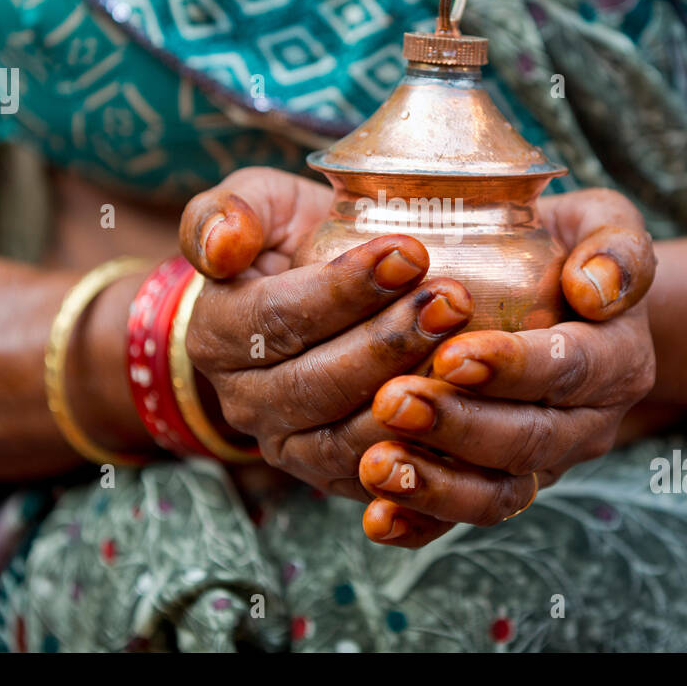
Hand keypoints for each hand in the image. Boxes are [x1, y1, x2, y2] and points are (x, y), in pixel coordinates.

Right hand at [178, 167, 474, 520]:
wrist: (316, 299)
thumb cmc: (293, 241)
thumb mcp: (257, 205)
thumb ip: (226, 212)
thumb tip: (221, 248)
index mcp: (217, 335)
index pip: (276, 318)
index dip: (343, 289)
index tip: (410, 251)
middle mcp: (244, 403)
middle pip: (315, 383)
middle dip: (389, 342)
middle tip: (453, 299)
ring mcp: (288, 448)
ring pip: (347, 438)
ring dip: (413, 395)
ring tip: (469, 346)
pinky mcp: (333, 478)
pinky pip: (378, 480)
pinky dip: (423, 450)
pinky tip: (470, 407)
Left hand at [358, 188, 657, 546]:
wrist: (568, 300)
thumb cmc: (570, 249)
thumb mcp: (604, 224)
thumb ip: (615, 245)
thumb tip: (595, 289)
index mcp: (618, 359)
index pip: (571, 369)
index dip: (514, 367)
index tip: (453, 355)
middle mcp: (586, 423)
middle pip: (529, 440)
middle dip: (459, 426)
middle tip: (391, 401)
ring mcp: (542, 463)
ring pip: (498, 493)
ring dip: (435, 484)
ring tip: (374, 464)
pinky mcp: (499, 486)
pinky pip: (462, 519)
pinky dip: (421, 524)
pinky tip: (375, 516)